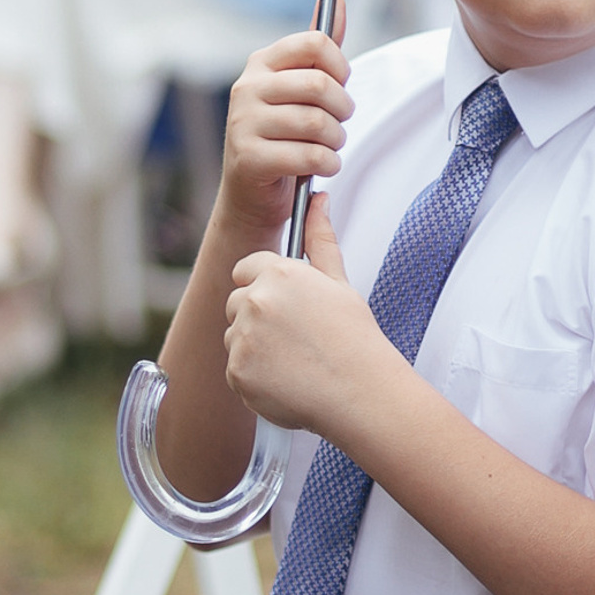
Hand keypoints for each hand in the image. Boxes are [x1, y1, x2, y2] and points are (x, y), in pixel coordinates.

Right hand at [212, 14, 352, 249]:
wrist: (251, 194)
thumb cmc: (283, 136)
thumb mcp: (300, 89)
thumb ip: (319, 48)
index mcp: (261, 64)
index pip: (314, 43)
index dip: (340, 65)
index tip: (341, 84)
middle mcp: (247, 88)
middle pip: (320, 84)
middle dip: (343, 109)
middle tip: (340, 123)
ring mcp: (243, 123)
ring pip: (317, 123)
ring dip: (336, 141)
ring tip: (330, 147)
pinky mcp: (249, 158)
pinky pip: (309, 156)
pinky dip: (328, 164)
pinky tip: (323, 166)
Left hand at [224, 198, 395, 434]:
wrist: (360, 392)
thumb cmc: (354, 338)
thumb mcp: (339, 282)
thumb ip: (320, 239)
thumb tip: (318, 201)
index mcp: (278, 273)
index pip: (247, 268)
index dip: (264, 285)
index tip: (284, 303)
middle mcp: (255, 301)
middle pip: (237, 302)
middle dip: (257, 316)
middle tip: (294, 335)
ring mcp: (242, 337)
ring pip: (235, 336)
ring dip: (254, 345)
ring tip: (294, 359)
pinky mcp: (236, 372)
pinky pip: (235, 368)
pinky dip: (254, 375)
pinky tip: (286, 378)